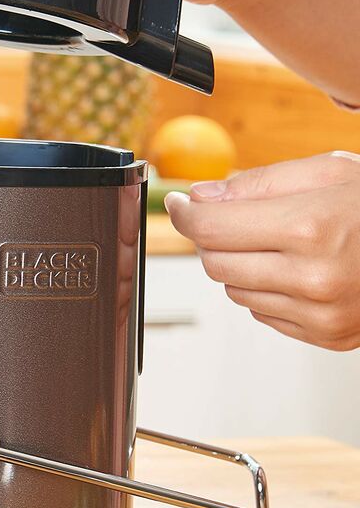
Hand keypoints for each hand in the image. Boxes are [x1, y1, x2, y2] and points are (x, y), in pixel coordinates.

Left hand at [164, 152, 359, 350]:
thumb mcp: (329, 171)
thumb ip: (258, 184)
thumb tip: (201, 198)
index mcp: (311, 228)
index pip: (210, 229)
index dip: (185, 213)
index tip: (179, 203)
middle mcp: (315, 278)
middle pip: (215, 264)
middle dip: (215, 239)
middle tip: (236, 219)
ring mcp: (323, 314)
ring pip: (235, 291)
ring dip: (243, 265)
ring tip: (285, 242)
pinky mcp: (328, 336)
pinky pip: (264, 313)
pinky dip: (269, 290)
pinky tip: (302, 269)